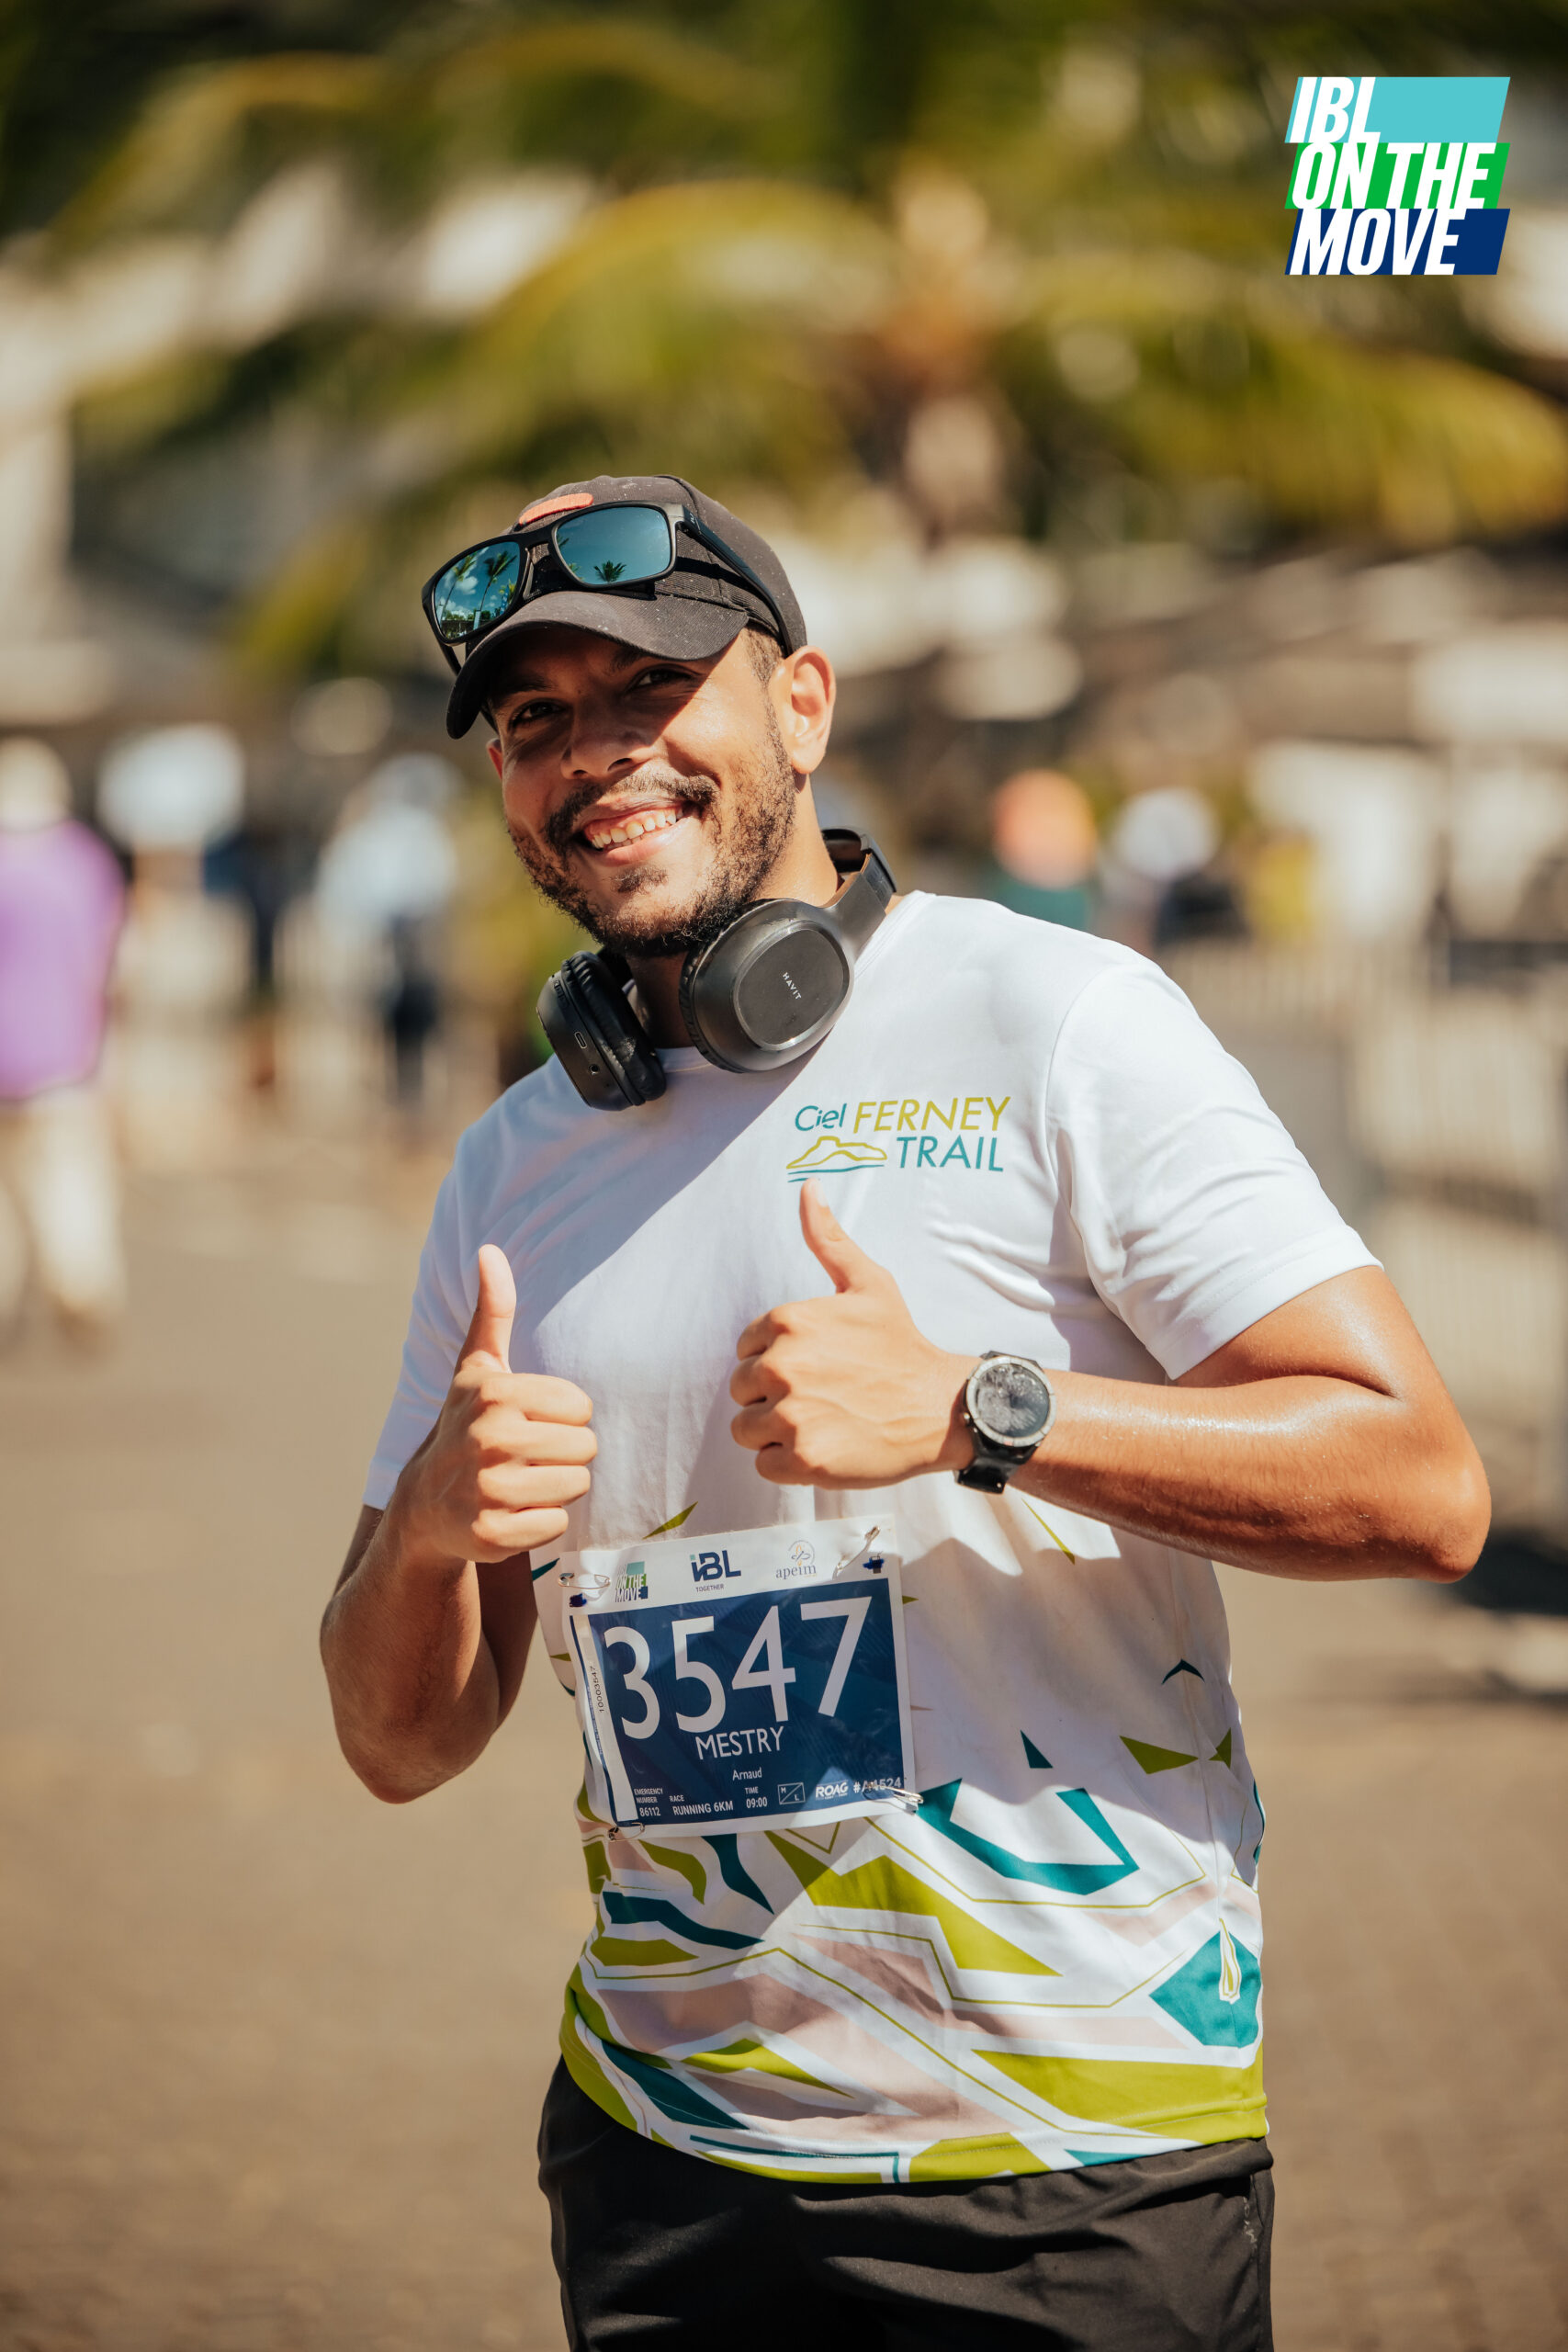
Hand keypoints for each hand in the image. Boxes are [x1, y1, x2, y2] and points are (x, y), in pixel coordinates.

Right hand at [394, 1245, 595, 1564]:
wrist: (424, 1503)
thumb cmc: (465, 1424)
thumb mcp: (478, 1368)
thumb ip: (493, 1310)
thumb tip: (489, 1249)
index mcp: (495, 1393)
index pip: (582, 1408)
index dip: (563, 1418)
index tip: (529, 1423)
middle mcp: (489, 1439)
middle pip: (586, 1448)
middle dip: (564, 1454)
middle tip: (526, 1457)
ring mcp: (488, 1490)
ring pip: (577, 1486)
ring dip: (556, 1488)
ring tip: (520, 1482)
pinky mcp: (491, 1535)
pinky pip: (556, 1525)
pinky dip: (540, 1523)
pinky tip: (510, 1513)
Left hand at [729, 1182, 974, 1487]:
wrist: (941, 1407)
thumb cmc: (901, 1344)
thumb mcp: (867, 1283)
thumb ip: (828, 1239)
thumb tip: (808, 1186)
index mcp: (786, 1321)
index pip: (745, 1350)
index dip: (778, 1360)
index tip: (818, 1367)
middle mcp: (782, 1365)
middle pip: (742, 1390)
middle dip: (774, 1396)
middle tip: (824, 1397)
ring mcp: (791, 1414)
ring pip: (746, 1429)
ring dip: (777, 1432)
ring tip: (823, 1422)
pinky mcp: (802, 1459)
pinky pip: (764, 1464)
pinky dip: (790, 1463)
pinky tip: (826, 1447)